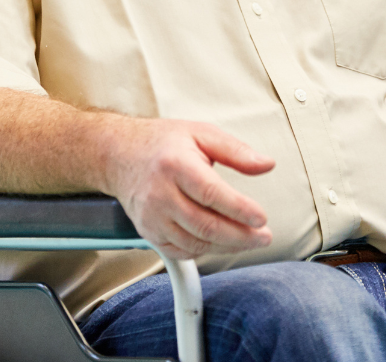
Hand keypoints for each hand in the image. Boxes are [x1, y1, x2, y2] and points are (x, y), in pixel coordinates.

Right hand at [103, 117, 274, 258]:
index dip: (240, 210)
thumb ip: (236, 150)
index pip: (212, 193)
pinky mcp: (149, 232)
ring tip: (248, 239)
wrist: (119, 154)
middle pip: (206, 225)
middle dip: (241, 236)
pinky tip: (220, 242)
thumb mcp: (201, 133)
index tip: (261, 218)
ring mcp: (152, 216)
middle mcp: (161, 193)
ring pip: (196, 243)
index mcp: (175, 164)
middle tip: (263, 236)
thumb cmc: (161, 143)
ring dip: (227, 246)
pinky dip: (205, 251)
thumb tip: (266, 164)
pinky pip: (182, 251)